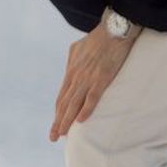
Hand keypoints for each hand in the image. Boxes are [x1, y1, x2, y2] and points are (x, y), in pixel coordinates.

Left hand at [49, 25, 138, 141]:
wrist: (113, 29)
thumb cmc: (98, 38)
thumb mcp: (78, 48)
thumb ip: (73, 61)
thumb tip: (71, 70)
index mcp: (71, 70)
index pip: (62, 96)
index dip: (58, 111)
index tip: (56, 124)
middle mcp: (76, 76)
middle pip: (64, 103)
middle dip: (57, 121)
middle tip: (53, 137)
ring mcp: (88, 78)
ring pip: (74, 104)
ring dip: (67, 121)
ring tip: (62, 135)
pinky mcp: (101, 78)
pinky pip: (92, 98)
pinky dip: (85, 110)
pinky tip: (80, 122)